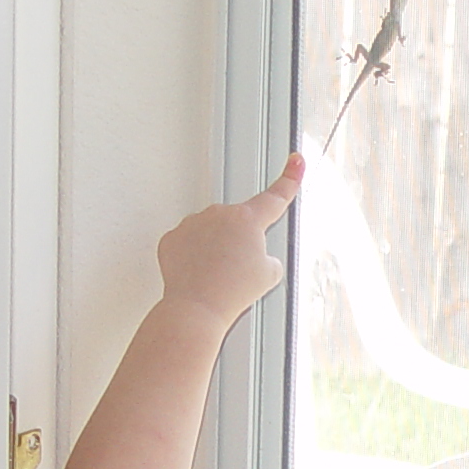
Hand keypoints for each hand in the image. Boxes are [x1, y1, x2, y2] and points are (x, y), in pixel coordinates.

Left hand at [155, 155, 300, 326]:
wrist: (197, 308)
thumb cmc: (232, 291)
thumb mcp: (270, 274)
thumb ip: (266, 254)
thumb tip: (253, 253)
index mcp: (248, 219)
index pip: (276, 196)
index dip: (290, 178)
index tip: (296, 160)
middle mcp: (219, 214)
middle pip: (237, 224)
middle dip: (239, 243)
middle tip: (238, 271)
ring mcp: (192, 224)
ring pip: (210, 233)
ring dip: (215, 250)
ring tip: (216, 277)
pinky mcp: (172, 238)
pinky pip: (187, 244)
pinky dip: (193, 258)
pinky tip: (197, 276)